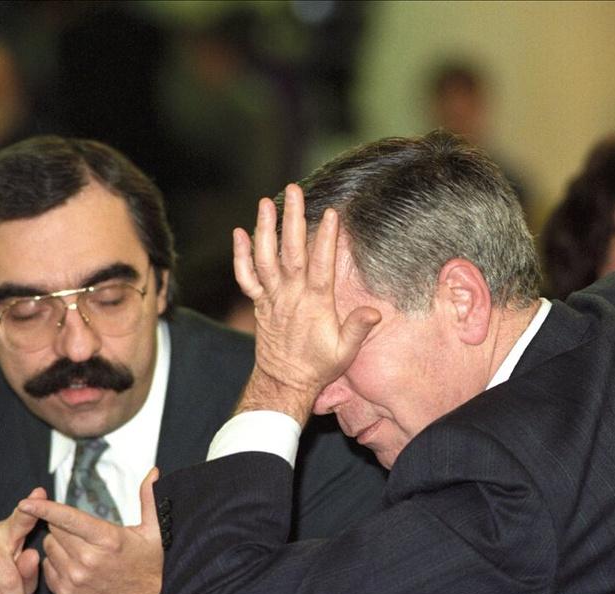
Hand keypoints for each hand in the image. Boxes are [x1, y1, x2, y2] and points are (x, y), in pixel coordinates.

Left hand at [17, 468, 162, 593]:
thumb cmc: (151, 568)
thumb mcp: (156, 531)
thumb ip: (150, 498)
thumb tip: (154, 472)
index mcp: (107, 540)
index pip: (67, 518)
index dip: (44, 508)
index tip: (26, 502)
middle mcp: (87, 560)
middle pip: (54, 530)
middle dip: (63, 526)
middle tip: (83, 532)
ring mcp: (75, 580)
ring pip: (49, 549)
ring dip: (59, 544)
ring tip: (81, 549)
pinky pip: (47, 569)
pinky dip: (56, 563)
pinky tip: (74, 565)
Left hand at [232, 184, 380, 422]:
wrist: (284, 381)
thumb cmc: (318, 365)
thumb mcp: (345, 352)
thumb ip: (357, 329)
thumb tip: (374, 312)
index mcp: (315, 304)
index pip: (321, 264)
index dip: (326, 238)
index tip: (330, 213)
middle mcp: (291, 296)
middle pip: (291, 251)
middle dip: (293, 219)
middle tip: (293, 190)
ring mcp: (272, 298)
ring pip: (265, 258)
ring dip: (265, 229)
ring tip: (266, 202)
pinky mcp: (259, 303)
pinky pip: (246, 276)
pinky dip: (241, 255)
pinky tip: (240, 232)